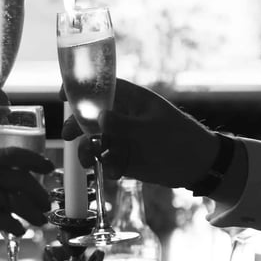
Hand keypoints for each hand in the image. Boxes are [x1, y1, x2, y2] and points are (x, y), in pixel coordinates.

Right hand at [0, 146, 52, 258]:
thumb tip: (5, 185)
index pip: (13, 154)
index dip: (35, 160)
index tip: (48, 167)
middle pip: (23, 180)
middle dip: (39, 194)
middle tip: (45, 204)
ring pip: (21, 202)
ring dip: (34, 213)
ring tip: (38, 221)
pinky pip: (11, 222)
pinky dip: (17, 228)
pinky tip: (16, 231)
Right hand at [61, 79, 214, 188]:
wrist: (198, 166)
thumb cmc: (180, 139)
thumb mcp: (151, 130)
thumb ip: (124, 124)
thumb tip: (99, 118)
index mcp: (131, 100)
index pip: (101, 88)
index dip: (80, 89)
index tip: (62, 95)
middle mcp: (123, 117)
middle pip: (90, 116)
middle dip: (76, 126)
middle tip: (67, 136)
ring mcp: (123, 138)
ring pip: (94, 141)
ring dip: (87, 151)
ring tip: (89, 161)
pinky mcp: (124, 159)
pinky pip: (106, 161)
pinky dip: (106, 167)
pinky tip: (114, 173)